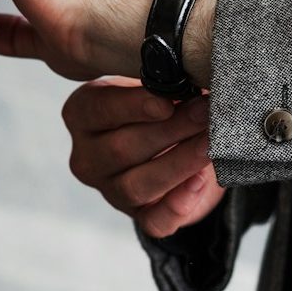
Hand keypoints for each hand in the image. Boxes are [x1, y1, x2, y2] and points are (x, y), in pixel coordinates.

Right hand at [62, 77, 224, 237]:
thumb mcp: (152, 83)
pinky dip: (178, 204)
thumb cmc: (162, 103)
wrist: (178, 139)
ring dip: (178, 164)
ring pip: (135, 186)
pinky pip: (154, 220)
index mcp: (82, 115)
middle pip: (120, 149)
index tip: (167, 101)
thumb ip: (159, 78)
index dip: (132, 107)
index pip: (98, 110)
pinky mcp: (139, 215)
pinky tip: (201, 182)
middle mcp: (87, 156)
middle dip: (168, 131)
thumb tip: (186, 70)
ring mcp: (110, 190)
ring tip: (210, 144)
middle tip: (205, 113)